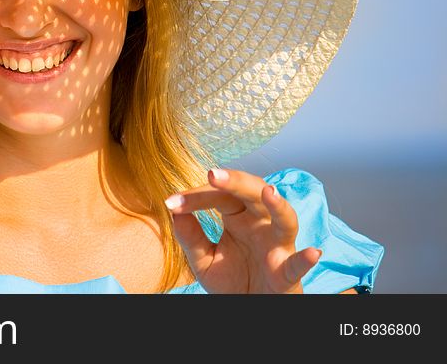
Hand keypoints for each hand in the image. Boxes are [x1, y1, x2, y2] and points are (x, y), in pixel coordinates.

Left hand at [165, 168, 321, 293]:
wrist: (249, 309)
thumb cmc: (231, 280)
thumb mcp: (203, 260)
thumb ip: (190, 237)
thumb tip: (173, 210)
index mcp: (237, 216)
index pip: (218, 195)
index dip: (196, 196)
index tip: (171, 202)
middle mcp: (260, 224)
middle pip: (252, 194)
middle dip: (235, 181)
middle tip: (212, 174)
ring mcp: (277, 246)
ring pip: (284, 219)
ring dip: (278, 206)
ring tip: (268, 192)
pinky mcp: (288, 272)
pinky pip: (298, 264)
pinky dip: (305, 259)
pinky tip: (311, 252)